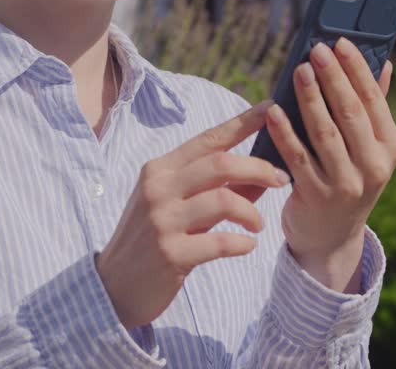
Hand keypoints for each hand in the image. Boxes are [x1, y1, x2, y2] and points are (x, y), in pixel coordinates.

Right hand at [96, 100, 290, 328]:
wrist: (114, 286)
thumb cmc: (152, 240)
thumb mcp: (177, 206)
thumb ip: (216, 188)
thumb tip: (263, 172)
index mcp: (160, 170)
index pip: (208, 139)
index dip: (243, 122)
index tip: (271, 108)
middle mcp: (159, 188)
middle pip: (221, 164)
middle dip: (260, 168)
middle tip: (281, 180)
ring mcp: (163, 220)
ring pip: (224, 200)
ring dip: (252, 212)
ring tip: (258, 225)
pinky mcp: (171, 253)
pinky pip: (221, 242)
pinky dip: (242, 243)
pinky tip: (247, 246)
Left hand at [264, 37, 395, 290]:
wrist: (330, 237)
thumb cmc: (348, 177)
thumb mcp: (368, 148)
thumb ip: (373, 106)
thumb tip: (384, 62)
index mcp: (390, 148)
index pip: (374, 101)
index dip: (357, 70)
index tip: (340, 42)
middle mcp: (374, 167)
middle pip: (350, 114)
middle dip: (333, 78)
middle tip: (316, 50)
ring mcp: (345, 184)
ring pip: (325, 133)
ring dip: (310, 99)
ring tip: (298, 71)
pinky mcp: (315, 197)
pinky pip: (297, 158)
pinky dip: (285, 133)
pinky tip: (273, 110)